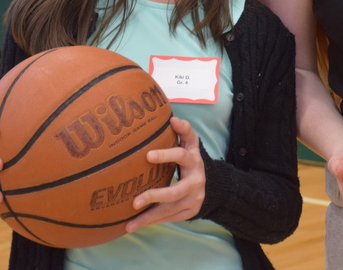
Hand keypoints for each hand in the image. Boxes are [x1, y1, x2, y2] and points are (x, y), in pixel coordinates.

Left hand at [126, 117, 205, 232]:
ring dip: (149, 217)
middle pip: (175, 192)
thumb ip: (184, 131)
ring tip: (129, 224)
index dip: (166, 155)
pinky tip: (136, 225)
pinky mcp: (190, 212)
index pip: (181, 155)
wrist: (213, 183)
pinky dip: (153, 221)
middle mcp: (196, 181)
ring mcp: (194, 199)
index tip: (147, 156)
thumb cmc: (191, 159)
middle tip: (135, 201)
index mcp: (194, 160)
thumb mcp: (191, 144)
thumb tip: (173, 118)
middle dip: (155, 196)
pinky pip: (170, 218)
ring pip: (170, 210)